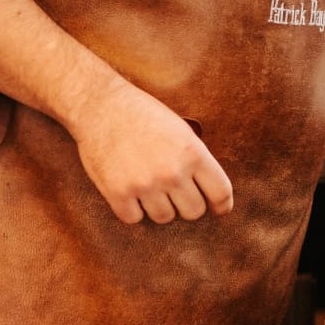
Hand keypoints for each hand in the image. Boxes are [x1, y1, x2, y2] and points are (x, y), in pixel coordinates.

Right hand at [67, 79, 234, 224]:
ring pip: (165, 218)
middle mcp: (172, 172)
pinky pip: (134, 219)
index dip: (222, 206)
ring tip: (150, 187)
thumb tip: (209, 190)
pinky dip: (133, 209)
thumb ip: (196, 159)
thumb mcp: (181, 130)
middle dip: (187, 205)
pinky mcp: (118, 194)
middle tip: (176, 194)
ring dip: (159, 207)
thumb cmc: (143, 115)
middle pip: (194, 212)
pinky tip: (130, 191)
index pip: (220, 193)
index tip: (219, 210)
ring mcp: (145, 185)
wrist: (101, 106)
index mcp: (193, 153)